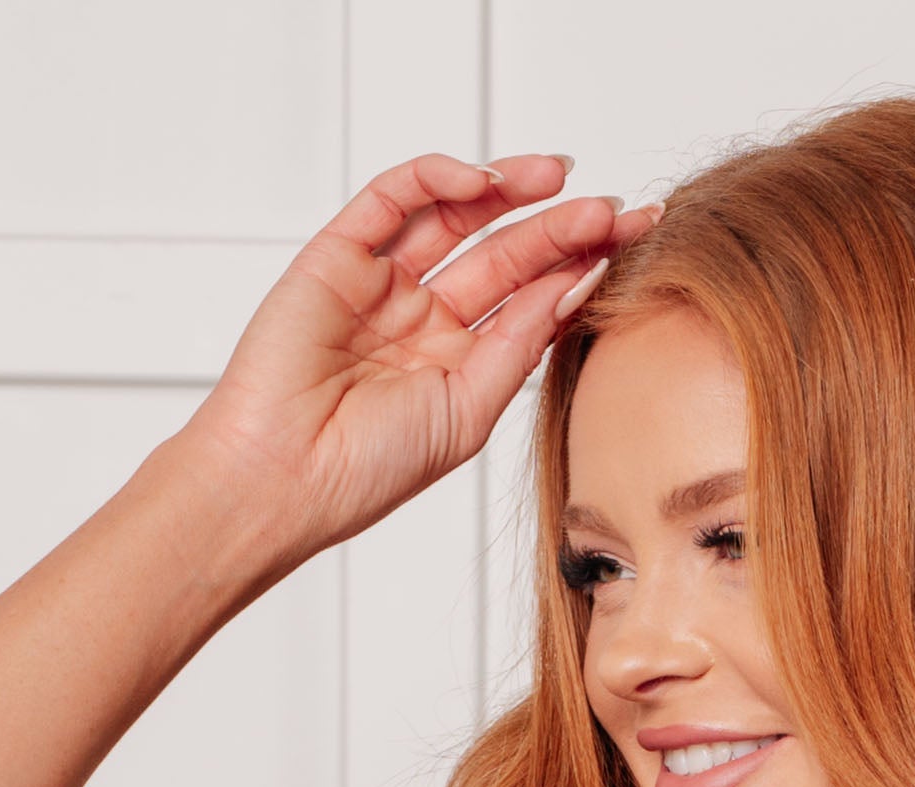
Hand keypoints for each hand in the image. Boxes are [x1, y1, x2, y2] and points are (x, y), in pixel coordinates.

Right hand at [186, 152, 651, 575]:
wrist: (280, 480)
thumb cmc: (364, 471)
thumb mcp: (467, 411)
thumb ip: (519, 343)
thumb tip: (577, 282)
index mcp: (457, 363)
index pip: (531, 299)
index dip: (581, 265)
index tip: (634, 240)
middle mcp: (423, 317)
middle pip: (505, 252)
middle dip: (559, 225)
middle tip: (611, 207)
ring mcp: (382, 282)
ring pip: (456, 215)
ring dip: (510, 189)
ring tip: (559, 177)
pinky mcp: (339, 252)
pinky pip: (395, 197)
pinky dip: (439, 177)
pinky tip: (483, 180)